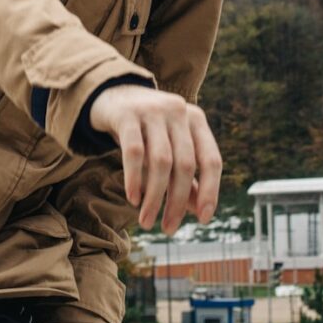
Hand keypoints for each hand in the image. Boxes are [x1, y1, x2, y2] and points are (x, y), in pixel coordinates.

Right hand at [89, 84, 221, 234]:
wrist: (111, 94)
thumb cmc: (146, 127)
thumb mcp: (170, 146)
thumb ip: (185, 175)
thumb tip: (200, 211)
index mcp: (195, 119)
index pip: (211, 160)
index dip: (210, 191)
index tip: (204, 220)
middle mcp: (178, 111)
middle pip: (185, 165)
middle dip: (178, 202)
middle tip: (168, 229)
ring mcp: (152, 110)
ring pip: (161, 162)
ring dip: (156, 197)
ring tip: (147, 220)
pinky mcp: (126, 115)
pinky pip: (133, 153)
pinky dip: (135, 179)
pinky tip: (133, 198)